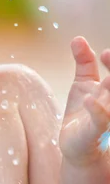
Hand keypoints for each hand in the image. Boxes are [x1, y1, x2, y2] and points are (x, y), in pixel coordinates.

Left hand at [59, 37, 109, 165]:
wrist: (77, 146)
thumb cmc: (84, 113)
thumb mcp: (83, 84)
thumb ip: (84, 61)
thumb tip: (78, 38)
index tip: (105, 53)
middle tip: (107, 55)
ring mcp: (108, 116)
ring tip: (108, 77)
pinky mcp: (95, 130)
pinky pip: (100, 119)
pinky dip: (97, 109)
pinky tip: (88, 99)